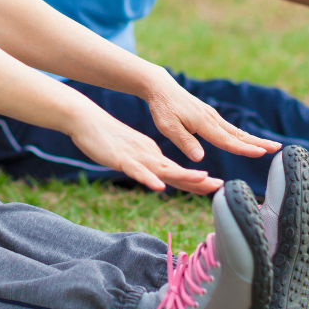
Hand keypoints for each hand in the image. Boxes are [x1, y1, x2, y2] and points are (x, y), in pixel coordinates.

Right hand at [67, 107, 224, 193]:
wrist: (88, 121)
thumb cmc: (108, 139)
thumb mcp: (133, 155)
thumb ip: (147, 165)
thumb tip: (161, 177)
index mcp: (153, 156)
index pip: (179, 172)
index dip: (197, 181)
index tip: (216, 186)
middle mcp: (150, 156)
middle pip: (177, 172)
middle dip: (198, 180)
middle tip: (220, 186)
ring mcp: (136, 157)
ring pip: (162, 170)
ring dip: (183, 175)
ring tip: (202, 180)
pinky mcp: (121, 159)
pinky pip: (137, 171)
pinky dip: (149, 179)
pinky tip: (159, 186)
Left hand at [143, 73, 280, 160]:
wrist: (162, 88)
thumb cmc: (163, 108)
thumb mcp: (167, 127)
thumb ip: (184, 142)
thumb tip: (200, 158)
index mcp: (203, 123)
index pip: (226, 140)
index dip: (244, 149)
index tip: (261, 153)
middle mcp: (212, 119)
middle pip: (238, 134)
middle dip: (258, 142)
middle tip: (277, 148)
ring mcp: (212, 116)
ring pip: (236, 131)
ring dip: (254, 139)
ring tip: (270, 146)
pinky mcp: (210, 115)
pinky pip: (230, 128)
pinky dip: (242, 135)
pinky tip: (248, 140)